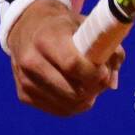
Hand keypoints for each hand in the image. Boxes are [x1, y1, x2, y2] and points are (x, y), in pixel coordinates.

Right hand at [7, 0, 125, 116]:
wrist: (28, 26)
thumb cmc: (63, 26)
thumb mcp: (85, 25)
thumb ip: (107, 47)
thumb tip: (111, 82)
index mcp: (47, 38)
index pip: (73, 64)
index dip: (94, 73)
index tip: (104, 71)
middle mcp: (31, 60)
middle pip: (71, 90)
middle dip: (93, 89)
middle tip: (102, 81)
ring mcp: (25, 80)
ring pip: (66, 105)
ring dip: (85, 100)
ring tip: (92, 86)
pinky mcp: (23, 94)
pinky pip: (57, 110)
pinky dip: (74, 105)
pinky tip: (79, 92)